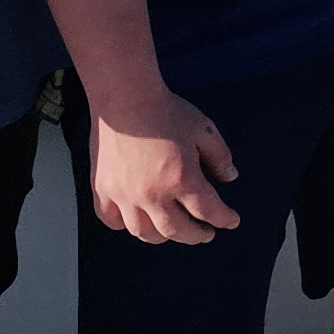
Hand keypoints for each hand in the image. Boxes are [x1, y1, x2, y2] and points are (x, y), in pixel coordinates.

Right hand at [87, 89, 239, 243]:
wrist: (124, 97)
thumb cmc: (165, 111)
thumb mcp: (204, 130)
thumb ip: (220, 157)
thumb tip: (230, 178)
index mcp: (181, 179)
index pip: (208, 211)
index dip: (223, 219)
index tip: (231, 221)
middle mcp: (151, 194)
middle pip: (177, 230)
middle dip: (196, 235)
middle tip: (205, 234)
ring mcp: (123, 195)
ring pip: (143, 232)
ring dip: (162, 236)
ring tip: (173, 229)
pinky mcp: (102, 189)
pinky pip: (112, 220)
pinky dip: (125, 226)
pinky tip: (137, 220)